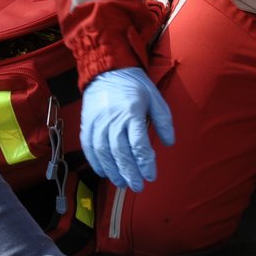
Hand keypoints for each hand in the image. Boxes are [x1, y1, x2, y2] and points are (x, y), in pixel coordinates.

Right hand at [80, 66, 173, 190]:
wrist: (107, 69)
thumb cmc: (134, 84)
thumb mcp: (154, 97)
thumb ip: (163, 120)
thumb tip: (169, 142)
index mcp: (132, 113)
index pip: (138, 144)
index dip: (145, 163)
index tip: (151, 176)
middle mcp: (113, 119)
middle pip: (120, 152)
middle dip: (130, 172)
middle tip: (137, 186)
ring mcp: (97, 122)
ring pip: (103, 153)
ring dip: (113, 171)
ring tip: (122, 183)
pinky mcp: (86, 123)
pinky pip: (89, 147)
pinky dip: (95, 162)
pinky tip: (104, 172)